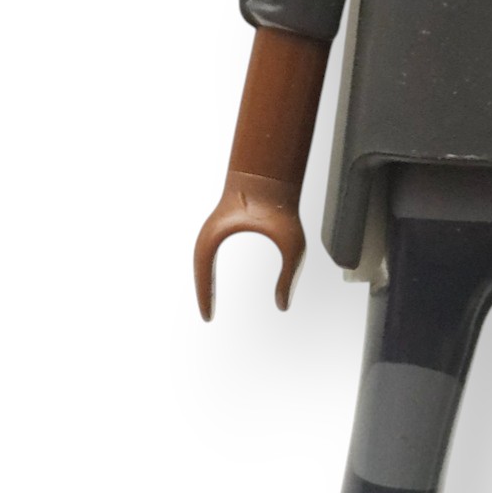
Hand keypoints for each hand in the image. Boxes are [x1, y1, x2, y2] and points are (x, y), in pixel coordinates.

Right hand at [194, 171, 305, 319]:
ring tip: (210, 302)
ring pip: (204, 259)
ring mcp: (217, 226)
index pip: (202, 270)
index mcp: (217, 234)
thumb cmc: (281, 206)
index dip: (204, 295)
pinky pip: (212, 251)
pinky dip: (213, 267)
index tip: (208, 317)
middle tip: (208, 317)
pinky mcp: (224, 223)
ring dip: (207, 280)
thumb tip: (283, 306)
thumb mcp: (292, 245)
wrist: (274, 175)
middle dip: (204, 292)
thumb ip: (289, 277)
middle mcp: (211, 231)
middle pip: (199, 265)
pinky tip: (218, 278)